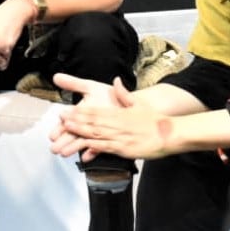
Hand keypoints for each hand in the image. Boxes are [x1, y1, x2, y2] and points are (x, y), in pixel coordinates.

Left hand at [50, 74, 167, 159]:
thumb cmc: (155, 120)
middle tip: (60, 119)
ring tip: (67, 132)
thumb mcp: (139, 104)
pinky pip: (106, 148)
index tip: (67, 110)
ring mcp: (119, 137)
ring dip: (80, 133)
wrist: (169, 133)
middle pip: (92, 122)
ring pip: (96, 134)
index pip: (95, 111)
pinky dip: (93, 148)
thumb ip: (124, 94)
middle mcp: (117, 124)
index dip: (79, 111)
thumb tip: (116, 81)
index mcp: (119, 113)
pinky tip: (83, 148)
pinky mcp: (124, 149)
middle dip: (75, 121)